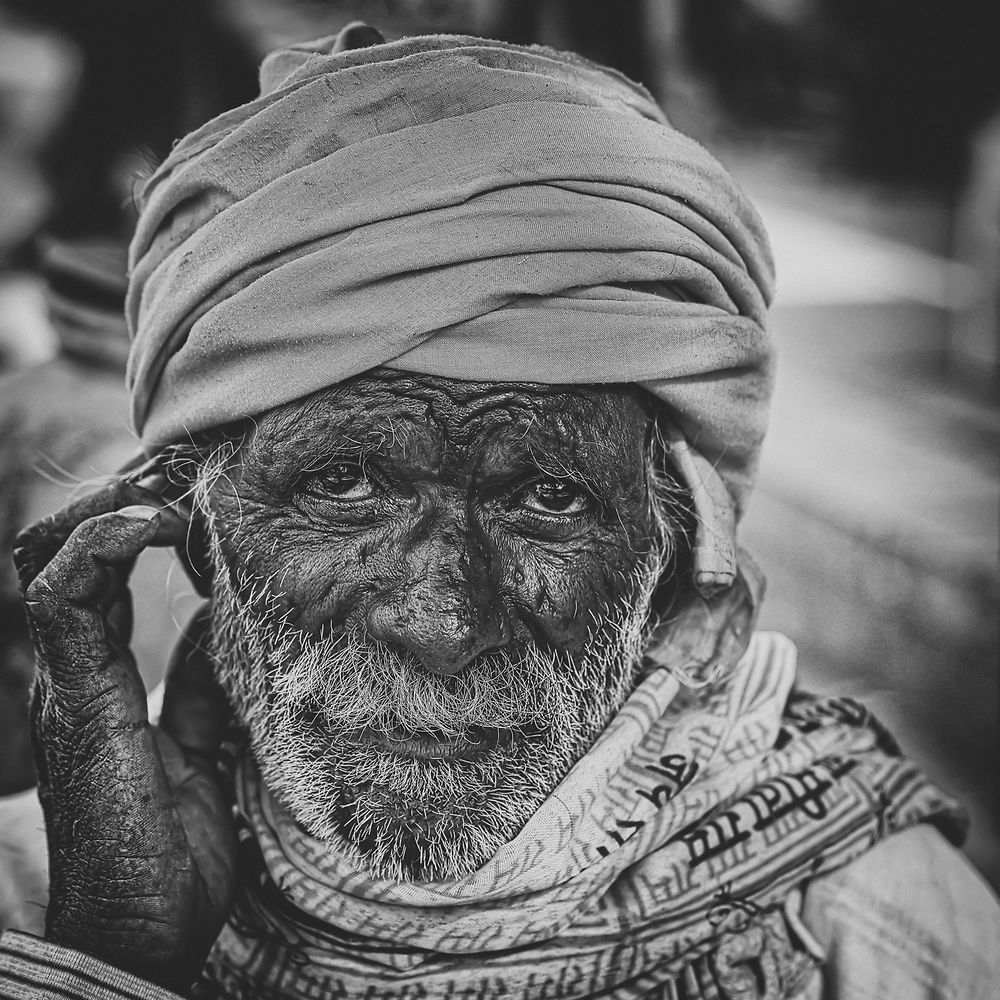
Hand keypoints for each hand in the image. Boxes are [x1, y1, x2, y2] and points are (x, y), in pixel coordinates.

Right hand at [13, 475, 235, 991]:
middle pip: (77, 546)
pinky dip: (102, 544)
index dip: (148, 516)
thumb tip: (232, 617)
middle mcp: (79, 662)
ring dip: (112, 503)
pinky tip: (151, 522)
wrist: (148, 925)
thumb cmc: (177, 842)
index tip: (204, 490)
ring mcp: (70, 676)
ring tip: (171, 484)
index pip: (108, 566)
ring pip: (60, 555)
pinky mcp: (76, 693)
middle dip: (128, 494)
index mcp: (106, 670)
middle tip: (186, 469)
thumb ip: (207, 678)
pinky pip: (65, 597)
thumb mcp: (208, 739)